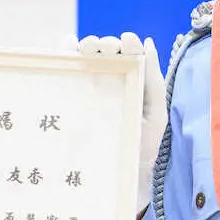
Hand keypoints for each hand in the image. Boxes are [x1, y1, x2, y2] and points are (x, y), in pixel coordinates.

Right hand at [75, 31, 166, 216]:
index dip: (128, 43)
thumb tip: (150, 44)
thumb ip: (153, 80)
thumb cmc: (142, 147)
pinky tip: (66, 47)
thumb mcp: (155, 114)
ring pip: (85, 57)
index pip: (130, 54)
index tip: (127, 42)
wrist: (121, 177)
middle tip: (105, 48)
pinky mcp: (71, 98)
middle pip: (106, 52)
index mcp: (134, 81)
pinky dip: (64, 53)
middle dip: (105, 44)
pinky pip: (66, 71)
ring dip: (86, 46)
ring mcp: (89, 87)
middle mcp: (111, 80)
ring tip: (87, 48)